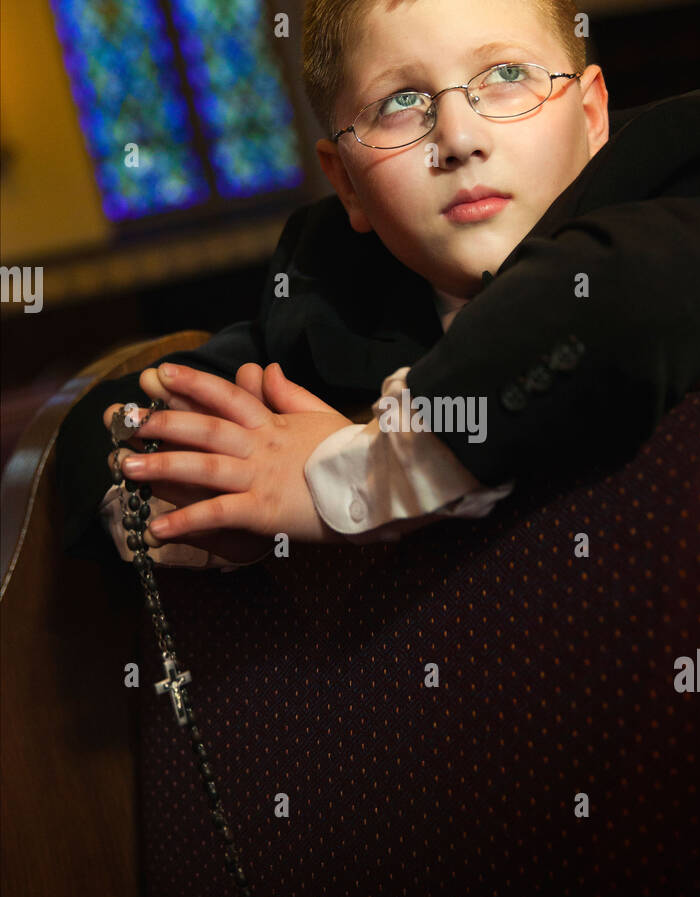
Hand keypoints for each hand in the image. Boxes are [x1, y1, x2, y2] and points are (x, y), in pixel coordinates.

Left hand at [105, 361, 354, 551]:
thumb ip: (288, 393)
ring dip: (162, 467)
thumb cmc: (352, 453)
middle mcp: (261, 446)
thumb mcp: (321, 415)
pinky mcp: (264, 510)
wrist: (378, 484)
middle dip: (163, 423)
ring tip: (125, 468)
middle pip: (205, 428)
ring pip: (204, 466)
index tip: (162, 372)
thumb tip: (264, 367)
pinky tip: (158, 529)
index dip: (194, 383)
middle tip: (125, 420)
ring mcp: (260, 477)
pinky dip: (187, 521)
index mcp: (273, 424)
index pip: (228, 396)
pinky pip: (219, 513)